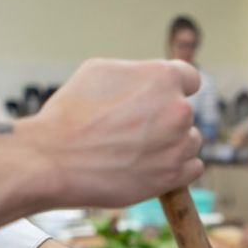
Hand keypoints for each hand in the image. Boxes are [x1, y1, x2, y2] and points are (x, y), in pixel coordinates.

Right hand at [25, 58, 203, 206]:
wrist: (53, 160)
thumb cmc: (71, 113)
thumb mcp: (100, 71)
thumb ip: (137, 73)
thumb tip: (151, 82)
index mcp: (163, 77)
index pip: (189, 79)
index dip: (172, 89)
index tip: (159, 100)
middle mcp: (178, 109)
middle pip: (186, 113)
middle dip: (166, 120)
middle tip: (134, 131)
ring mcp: (178, 145)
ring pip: (190, 142)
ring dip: (172, 146)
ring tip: (137, 151)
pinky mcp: (174, 176)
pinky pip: (193, 168)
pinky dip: (177, 169)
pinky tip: (152, 167)